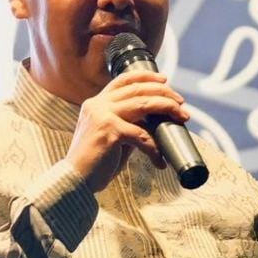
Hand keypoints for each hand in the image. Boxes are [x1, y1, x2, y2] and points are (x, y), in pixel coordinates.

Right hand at [64, 70, 190, 192]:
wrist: (75, 181)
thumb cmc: (94, 163)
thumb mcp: (110, 136)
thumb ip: (127, 125)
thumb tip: (152, 122)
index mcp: (96, 103)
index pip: (123, 80)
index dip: (145, 77)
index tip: (164, 80)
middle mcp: (97, 105)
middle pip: (137, 89)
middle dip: (164, 92)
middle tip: (180, 102)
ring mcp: (102, 116)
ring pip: (143, 103)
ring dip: (167, 108)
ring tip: (182, 117)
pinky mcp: (109, 131)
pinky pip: (142, 135)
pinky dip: (154, 148)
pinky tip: (159, 160)